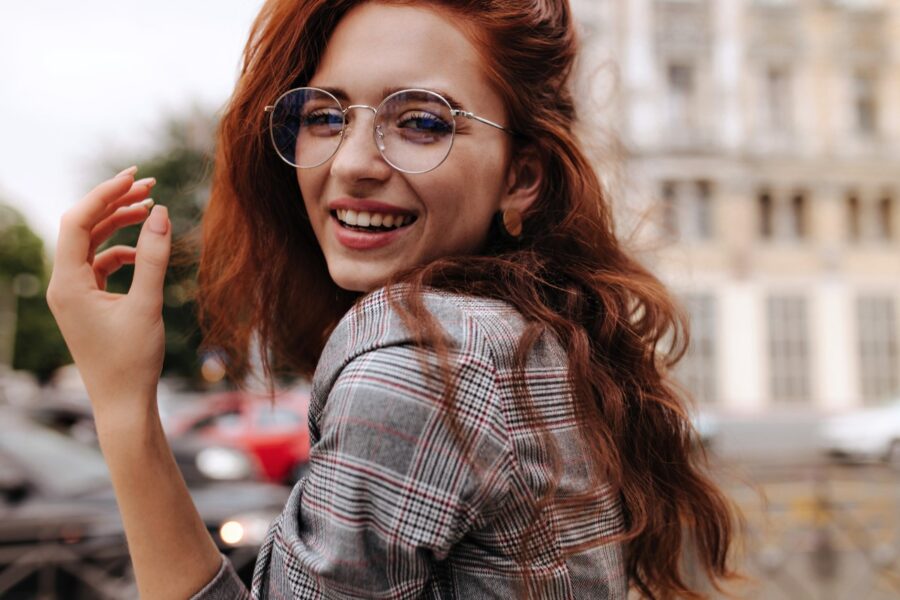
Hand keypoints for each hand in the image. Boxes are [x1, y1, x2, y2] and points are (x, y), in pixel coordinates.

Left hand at [48, 166, 170, 418]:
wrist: (123, 403)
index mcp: (68, 284)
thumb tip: (160, 212)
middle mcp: (64, 285)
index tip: (134, 176)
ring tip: (150, 210)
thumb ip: (153, 257)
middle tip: (149, 186)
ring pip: (92, 244)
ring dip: (118, 225)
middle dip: (114, 204)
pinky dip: (121, 252)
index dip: (105, 194)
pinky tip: (144, 253)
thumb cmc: (132, 361)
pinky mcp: (87, 304)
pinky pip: (99, 265)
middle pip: (83, 227)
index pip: (78, 221)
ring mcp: (74, 295)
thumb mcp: (147, 305)